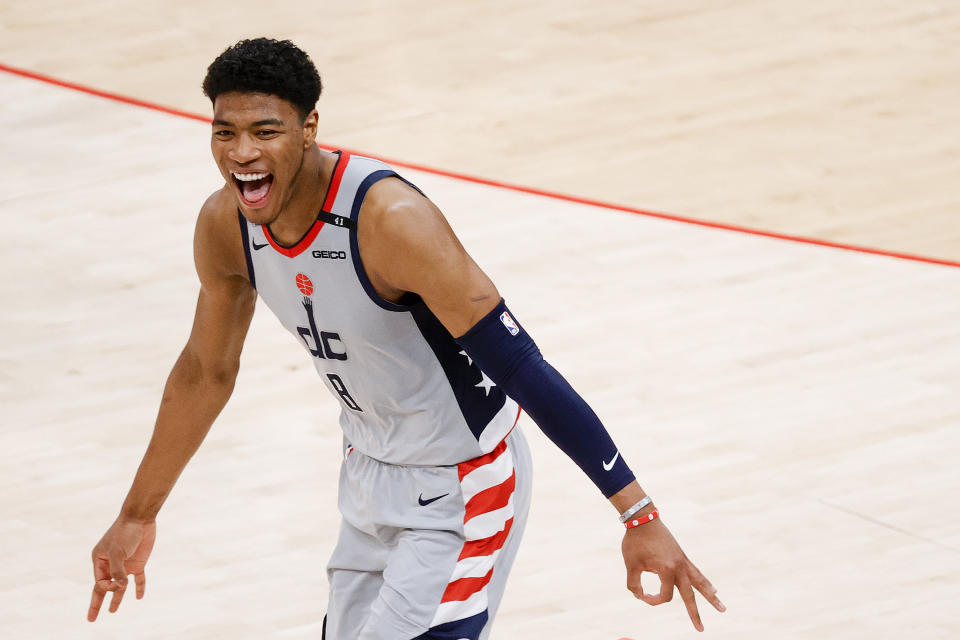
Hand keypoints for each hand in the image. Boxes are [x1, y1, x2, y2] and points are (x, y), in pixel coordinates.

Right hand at [88, 518, 156, 620]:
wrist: (140, 518)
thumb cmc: (125, 532)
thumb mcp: (118, 551)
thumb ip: (118, 570)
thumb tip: (120, 587)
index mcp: (99, 560)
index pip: (100, 583)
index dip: (108, 588)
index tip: (118, 584)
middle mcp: (110, 564)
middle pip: (103, 588)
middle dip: (97, 604)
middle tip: (91, 619)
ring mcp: (124, 564)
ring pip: (119, 585)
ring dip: (117, 598)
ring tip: (112, 611)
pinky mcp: (138, 562)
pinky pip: (138, 578)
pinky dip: (139, 587)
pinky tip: (139, 596)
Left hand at [621, 517, 724, 631]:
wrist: (643, 518)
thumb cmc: (635, 541)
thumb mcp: (631, 565)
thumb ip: (634, 584)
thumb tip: (640, 595)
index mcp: (667, 570)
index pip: (663, 596)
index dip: (651, 600)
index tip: (641, 594)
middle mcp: (679, 567)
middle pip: (690, 596)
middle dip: (695, 614)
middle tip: (701, 630)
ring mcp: (683, 561)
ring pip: (700, 583)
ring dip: (710, 596)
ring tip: (722, 608)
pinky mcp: (682, 556)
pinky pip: (696, 572)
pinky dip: (704, 581)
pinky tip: (712, 588)